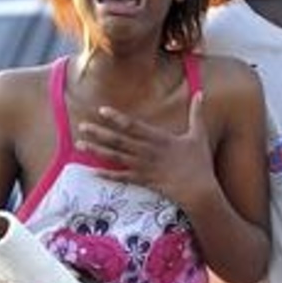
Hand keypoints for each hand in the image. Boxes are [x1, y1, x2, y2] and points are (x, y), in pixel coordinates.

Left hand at [76, 92, 216, 211]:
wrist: (199, 189)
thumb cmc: (200, 162)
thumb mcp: (199, 134)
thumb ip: (197, 113)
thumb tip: (200, 93)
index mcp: (160, 138)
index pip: (134, 126)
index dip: (117, 118)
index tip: (102, 111)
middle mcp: (148, 151)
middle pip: (119, 140)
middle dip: (99, 133)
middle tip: (82, 126)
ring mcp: (144, 167)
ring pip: (116, 157)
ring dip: (98, 150)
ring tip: (80, 144)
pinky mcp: (144, 181)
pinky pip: (123, 177)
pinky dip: (108, 175)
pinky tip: (93, 171)